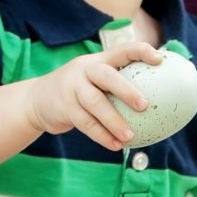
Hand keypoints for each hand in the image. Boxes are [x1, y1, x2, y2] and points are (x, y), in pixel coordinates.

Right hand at [20, 44, 164, 150]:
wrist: (36, 100)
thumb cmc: (78, 91)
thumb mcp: (93, 79)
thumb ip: (116, 83)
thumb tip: (159, 98)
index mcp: (98, 61)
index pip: (122, 50)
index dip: (141, 52)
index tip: (160, 59)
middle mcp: (84, 70)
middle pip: (106, 76)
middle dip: (126, 90)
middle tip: (145, 105)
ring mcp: (71, 87)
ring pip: (95, 104)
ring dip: (114, 121)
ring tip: (130, 136)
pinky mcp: (63, 107)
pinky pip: (85, 123)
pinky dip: (101, 135)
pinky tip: (115, 145)